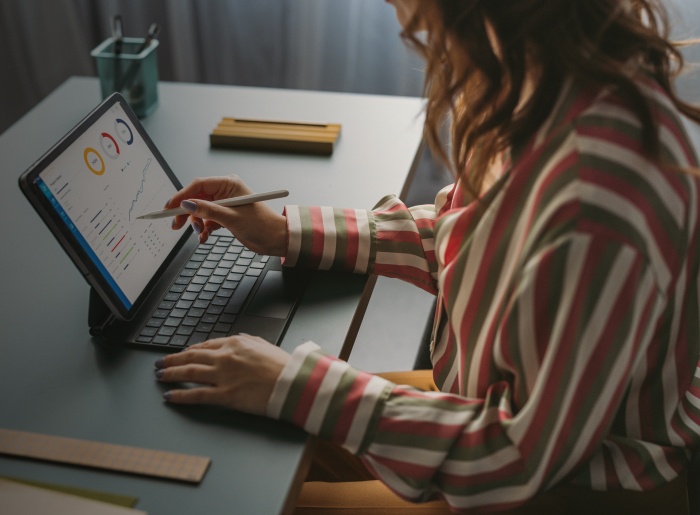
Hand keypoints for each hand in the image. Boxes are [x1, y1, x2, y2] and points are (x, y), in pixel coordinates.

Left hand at [155, 335, 290, 415]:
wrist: (292, 382)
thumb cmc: (283, 366)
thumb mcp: (265, 345)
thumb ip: (249, 340)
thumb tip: (240, 337)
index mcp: (235, 343)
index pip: (205, 346)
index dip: (189, 351)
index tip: (181, 354)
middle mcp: (225, 357)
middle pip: (191, 357)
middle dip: (172, 360)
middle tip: (160, 363)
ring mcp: (222, 375)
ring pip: (188, 373)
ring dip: (170, 374)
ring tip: (160, 376)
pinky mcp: (224, 394)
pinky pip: (196, 395)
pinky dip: (179, 396)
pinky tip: (169, 397)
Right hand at [165, 175, 287, 255]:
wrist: (275, 239)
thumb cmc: (262, 224)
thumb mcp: (231, 217)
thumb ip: (208, 211)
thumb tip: (187, 204)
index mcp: (228, 184)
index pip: (198, 185)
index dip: (182, 195)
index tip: (170, 206)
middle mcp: (225, 192)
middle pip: (196, 198)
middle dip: (186, 212)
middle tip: (176, 224)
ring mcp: (224, 205)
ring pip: (200, 211)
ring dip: (196, 223)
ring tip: (200, 233)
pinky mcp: (224, 217)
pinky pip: (207, 221)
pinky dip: (203, 229)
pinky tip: (204, 237)